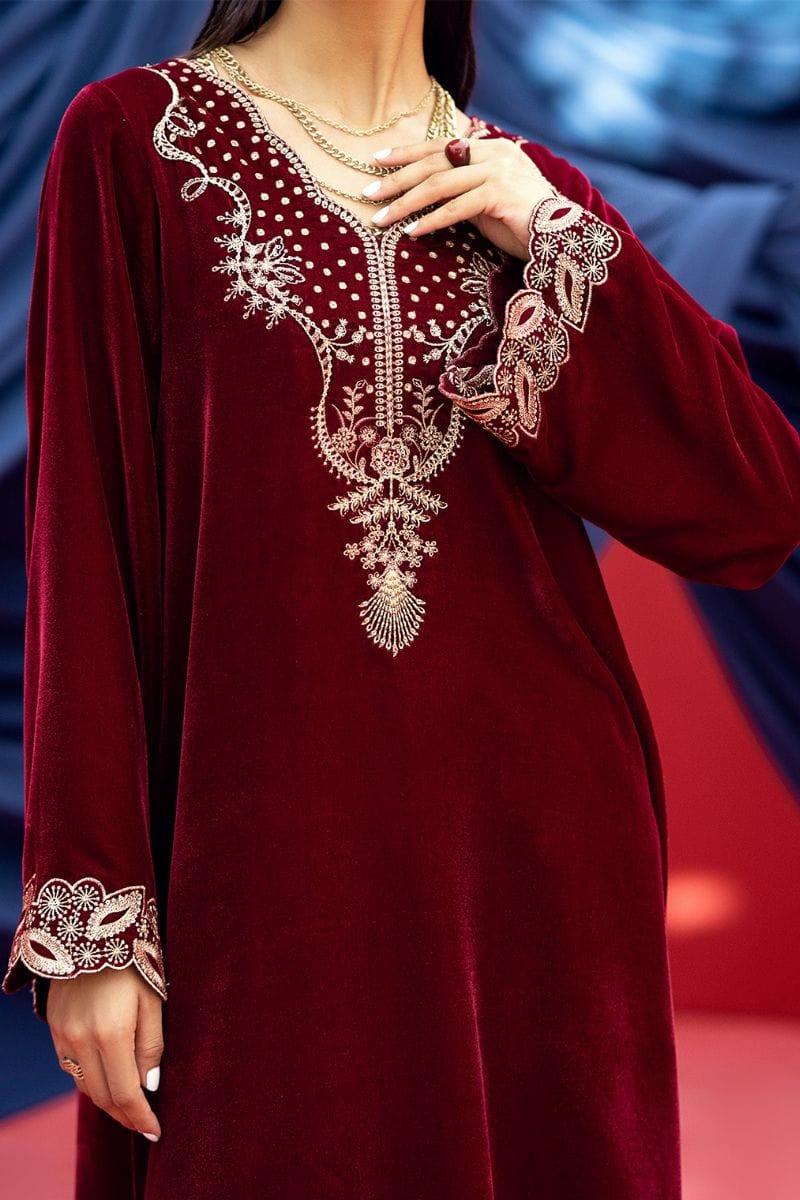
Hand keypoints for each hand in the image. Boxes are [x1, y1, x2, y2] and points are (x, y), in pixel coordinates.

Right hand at [47, 965, 162, 1140]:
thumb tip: (149, 1086)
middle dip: (125, 1115)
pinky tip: (107, 1077)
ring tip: (130, 1105)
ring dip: (107, 1100)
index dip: (141, 1117)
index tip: (156, 1131)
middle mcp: (81, 1040)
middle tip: (146, 1124)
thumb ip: (152, 1045)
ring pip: (85, 1085)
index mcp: (111, 1034)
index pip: (125, 1093)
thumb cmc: (132, 961)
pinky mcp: (55, 1029)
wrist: (91, 929)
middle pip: (103, 1096)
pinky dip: (91, 1080)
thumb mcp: (153, 998)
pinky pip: (72, 1068)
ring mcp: (64, 1036)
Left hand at [364, 135, 557, 258]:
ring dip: (406, 203)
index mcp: (490, 148)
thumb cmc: (521, 224)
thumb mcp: (485, 200)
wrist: (561, 239)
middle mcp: (494, 153)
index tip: (376, 160)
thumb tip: (425, 191)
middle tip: (368, 193)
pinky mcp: (501, 194)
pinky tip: (411, 232)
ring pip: (440, 185)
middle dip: (397, 179)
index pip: (440, 146)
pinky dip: (432, 220)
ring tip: (381, 219)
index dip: (406, 153)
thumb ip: (461, 189)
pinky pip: (457, 207)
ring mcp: (499, 171)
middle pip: (434, 163)